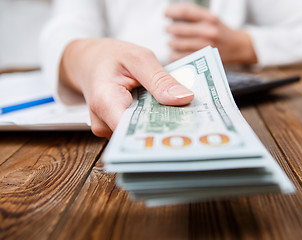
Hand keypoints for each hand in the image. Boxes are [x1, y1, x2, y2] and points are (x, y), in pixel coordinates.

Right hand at [60, 38, 193, 138]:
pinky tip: (165, 113)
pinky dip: (153, 122)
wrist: (90, 61)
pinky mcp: (116, 130)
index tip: (186, 131)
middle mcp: (103, 122)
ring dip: (161, 125)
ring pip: (141, 135)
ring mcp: (108, 129)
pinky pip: (138, 131)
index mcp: (106, 102)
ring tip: (182, 115)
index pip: (133, 131)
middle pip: (139, 136)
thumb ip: (159, 79)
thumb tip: (184, 99)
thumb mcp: (138, 58)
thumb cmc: (112, 57)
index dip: (159, 133)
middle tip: (194, 122)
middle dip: (166, 129)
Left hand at [165, 3, 256, 63]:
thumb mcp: (211, 18)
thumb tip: (171, 16)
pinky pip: (180, 57)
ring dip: (171, 42)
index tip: (166, 14)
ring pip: (177, 44)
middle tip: (167, 29)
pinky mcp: (203, 59)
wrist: (237, 46)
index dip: (171, 11)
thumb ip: (194, 16)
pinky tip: (175, 51)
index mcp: (209, 18)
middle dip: (169, 29)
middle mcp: (208, 31)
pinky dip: (174, 54)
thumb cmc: (220, 31)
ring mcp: (205, 46)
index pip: (185, 11)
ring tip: (172, 42)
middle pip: (178, 29)